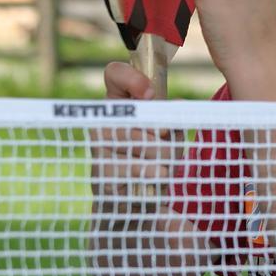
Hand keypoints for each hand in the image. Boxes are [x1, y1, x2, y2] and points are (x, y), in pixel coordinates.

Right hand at [94, 62, 178, 207]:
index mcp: (120, 104)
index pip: (114, 74)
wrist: (136, 202)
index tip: (150, 94)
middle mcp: (104, 120)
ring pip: (140, 140)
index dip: (131, 79)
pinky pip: (135, 166)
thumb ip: (172, 117)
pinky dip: (153, 173)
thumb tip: (177, 105)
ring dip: (164, 155)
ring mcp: (98, 146)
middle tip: (168, 146)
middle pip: (140, 114)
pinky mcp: (100, 172)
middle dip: (164, 133)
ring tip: (167, 166)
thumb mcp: (170, 135)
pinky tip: (158, 178)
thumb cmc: (156, 160)